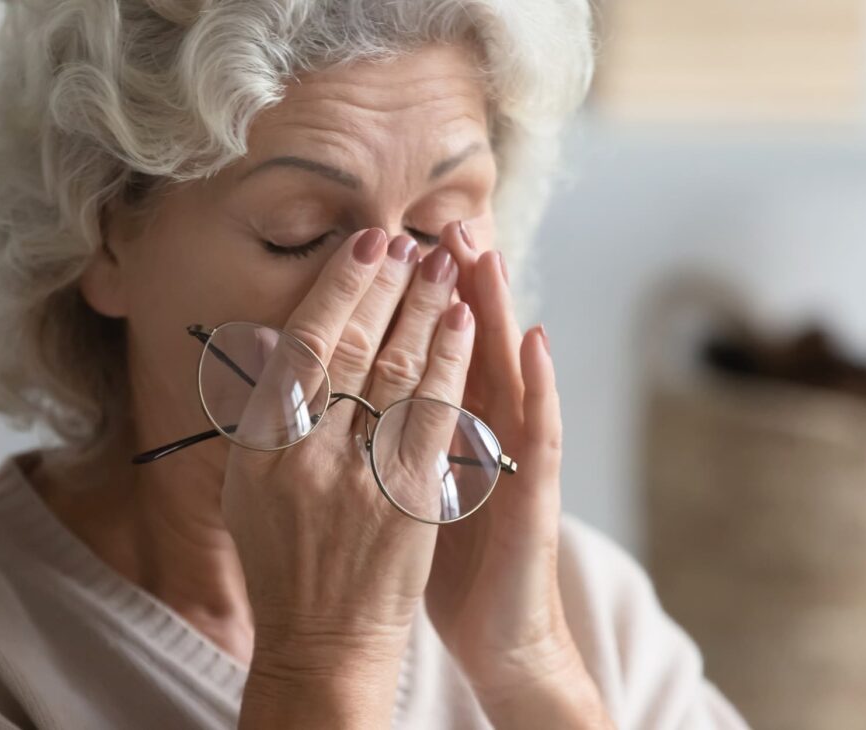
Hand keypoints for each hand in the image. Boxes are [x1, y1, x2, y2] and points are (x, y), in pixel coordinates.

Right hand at [223, 228, 474, 727]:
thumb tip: (288, 339)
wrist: (322, 639)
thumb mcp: (252, 486)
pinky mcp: (412, 499)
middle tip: (407, 241)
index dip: (336, 288)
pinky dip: (451, 363)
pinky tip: (466, 324)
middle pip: (350, 348)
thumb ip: (269, 415)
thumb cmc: (285, 558)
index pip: (301, 346)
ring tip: (442, 263)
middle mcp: (304, 455)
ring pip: (396, 372)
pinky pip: (436, 416)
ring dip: (423, 310)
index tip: (363, 246)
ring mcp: (360, 477)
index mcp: (260, 446)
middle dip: (384, 286)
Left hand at [424, 221, 612, 727]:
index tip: (384, 240)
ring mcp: (512, 455)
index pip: (421, 346)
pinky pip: (538, 430)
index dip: (403, 297)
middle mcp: (480, 427)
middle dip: (447, 280)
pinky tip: (536, 339)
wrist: (497, 627)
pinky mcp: (534, 490)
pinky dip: (540, 383)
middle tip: (434, 216)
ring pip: (504, 367)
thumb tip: (325, 394)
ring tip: (485, 251)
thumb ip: (379, 435)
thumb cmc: (440, 558)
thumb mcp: (404, 486)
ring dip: (495, 307)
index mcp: (440, 424)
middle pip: (463, 341)